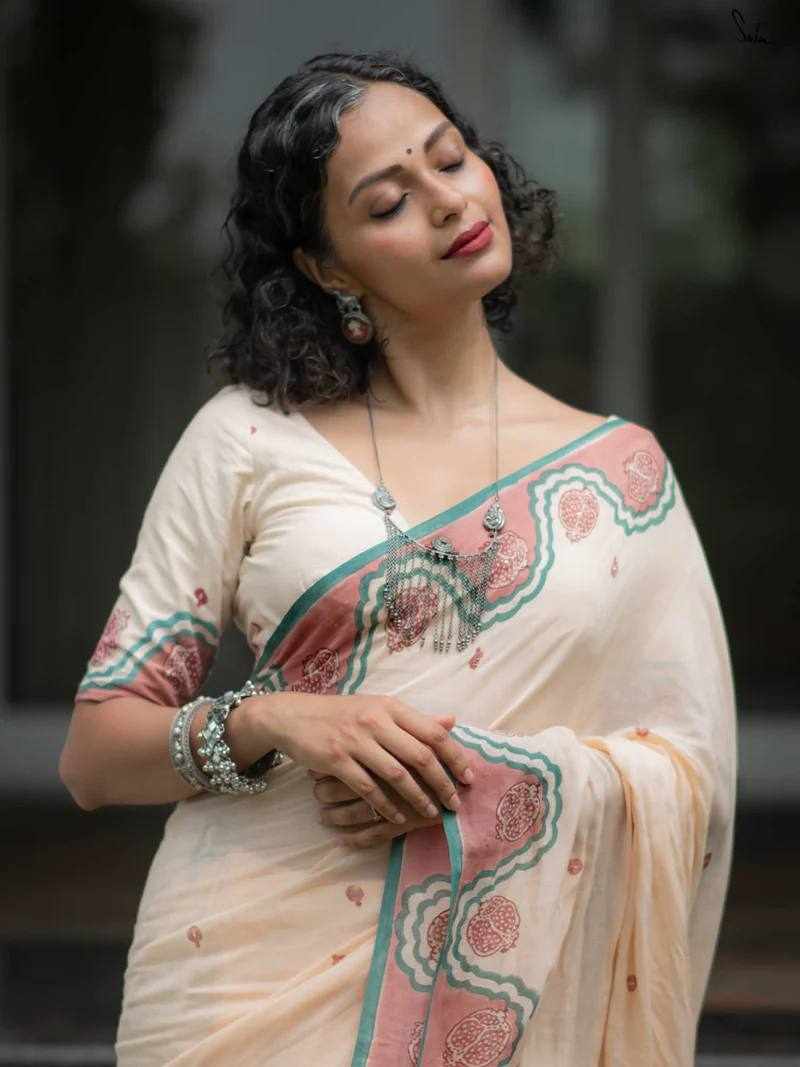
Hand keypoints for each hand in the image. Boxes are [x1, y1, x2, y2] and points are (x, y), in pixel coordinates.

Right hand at [265, 694, 471, 824]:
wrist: (295, 716)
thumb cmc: (343, 714)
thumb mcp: (379, 709)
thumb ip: (414, 719)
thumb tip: (452, 722)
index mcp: (391, 707)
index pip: (433, 732)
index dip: (455, 757)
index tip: (469, 777)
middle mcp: (376, 721)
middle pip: (421, 755)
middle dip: (442, 782)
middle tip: (455, 802)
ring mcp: (356, 740)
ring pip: (397, 774)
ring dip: (418, 798)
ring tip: (431, 814)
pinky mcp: (336, 760)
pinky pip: (368, 788)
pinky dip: (385, 806)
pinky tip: (396, 818)